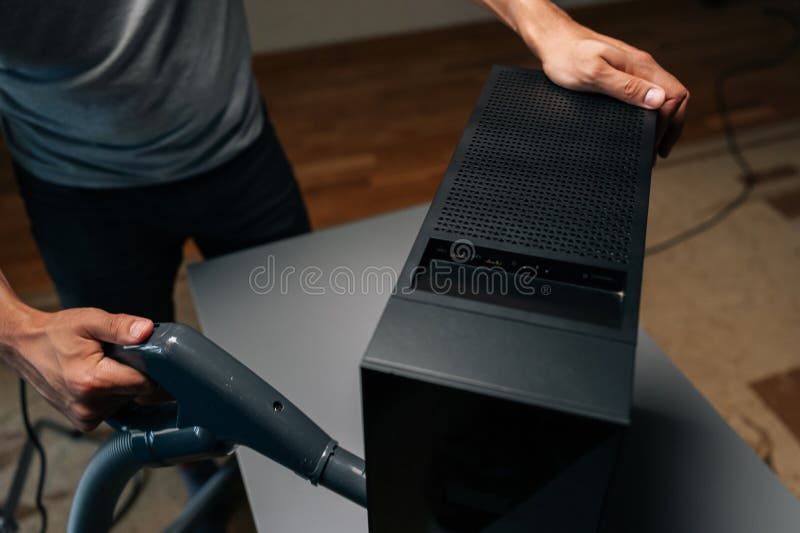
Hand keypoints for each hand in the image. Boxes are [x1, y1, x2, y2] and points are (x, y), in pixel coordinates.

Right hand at [1, 305, 159, 430]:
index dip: (153, 368)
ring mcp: (85, 418)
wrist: (25, 348)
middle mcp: (89, 406)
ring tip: (103, 367)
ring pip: (128, 401)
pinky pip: (115, 409)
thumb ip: (120, 326)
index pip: (146, 384)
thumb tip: (147, 331)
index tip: (147, 355)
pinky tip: (100, 381)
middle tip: (116, 357)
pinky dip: (114, 395)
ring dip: (123, 384)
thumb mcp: (89, 320)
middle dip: (135, 373)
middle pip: (138, 393)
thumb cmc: (56, 333)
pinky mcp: (84, 423)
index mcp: (93, 382)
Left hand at [481, 0, 688, 157]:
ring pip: (659, 98)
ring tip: (651, 146)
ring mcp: (632, 72)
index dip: (670, 122)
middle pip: (672, 99)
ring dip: (659, 123)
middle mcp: (641, 68)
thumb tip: (657, 100)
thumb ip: (626, 87)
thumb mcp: (595, 75)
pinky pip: (643, 96)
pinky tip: (637, 128)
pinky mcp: (620, 76)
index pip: (675, 96)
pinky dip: (646, 116)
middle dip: (669, 127)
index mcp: (641, 67)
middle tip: (658, 153)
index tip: (655, 144)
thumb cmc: (568, 57)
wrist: (552, 41)